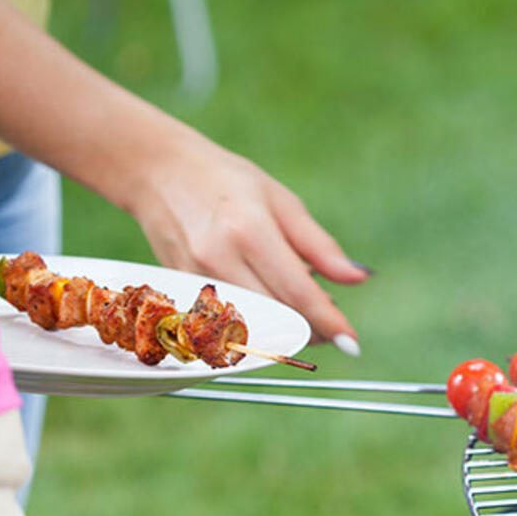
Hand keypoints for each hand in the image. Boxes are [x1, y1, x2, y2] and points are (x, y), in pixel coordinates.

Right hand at [126, 131, 368, 351]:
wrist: (157, 172)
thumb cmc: (227, 182)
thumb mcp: (282, 202)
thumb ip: (320, 246)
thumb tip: (358, 278)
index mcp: (249, 231)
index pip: (297, 291)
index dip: (328, 321)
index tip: (353, 343)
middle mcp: (219, 258)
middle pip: (275, 315)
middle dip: (310, 330)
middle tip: (333, 330)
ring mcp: (194, 277)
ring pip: (251, 324)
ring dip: (284, 330)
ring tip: (306, 319)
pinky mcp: (181, 288)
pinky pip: (226, 320)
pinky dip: (256, 322)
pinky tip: (270, 309)